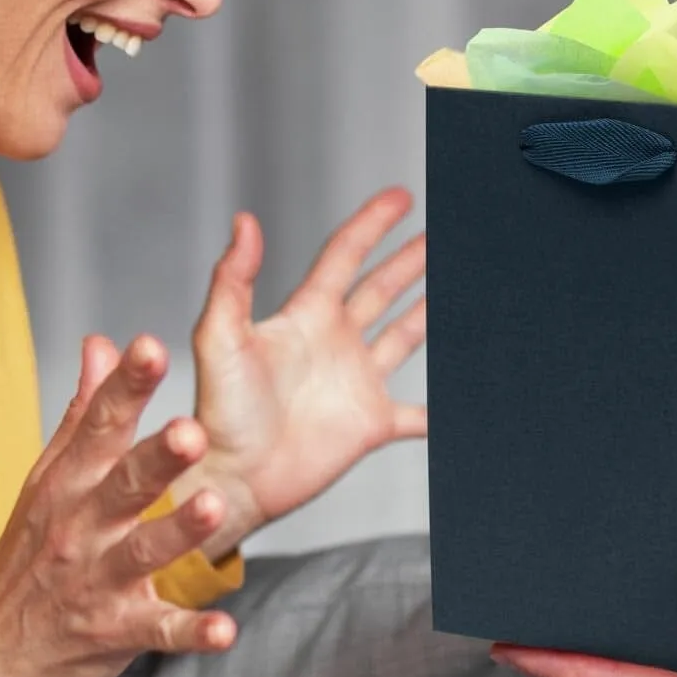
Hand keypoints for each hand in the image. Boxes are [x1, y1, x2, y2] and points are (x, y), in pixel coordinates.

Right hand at [0, 334, 239, 676]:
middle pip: (122, 485)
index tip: (150, 346)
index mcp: (68, 485)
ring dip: (178, 533)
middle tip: (192, 430)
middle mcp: (80, 528)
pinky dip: (191, 633)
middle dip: (157, 458)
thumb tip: (102, 343)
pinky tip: (226, 630)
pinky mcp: (114, 631)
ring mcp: (96, 582)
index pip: (98, 427)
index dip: (125, 387)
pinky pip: (158, 632)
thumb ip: (83, 414)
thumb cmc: (27, 559)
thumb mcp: (46, 481)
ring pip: (142, 553)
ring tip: (214, 508)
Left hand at [176, 192, 427, 547]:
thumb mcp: (219, 336)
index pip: (344, 257)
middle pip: (381, 289)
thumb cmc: (219, 413)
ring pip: (404, 336)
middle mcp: (335, 344)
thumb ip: (233, 279)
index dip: (372, 224)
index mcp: (305, 317)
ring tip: (455, 289)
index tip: (399, 197)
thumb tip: (243, 221)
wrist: (233, 478)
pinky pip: (417, 415)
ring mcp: (356, 383)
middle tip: (439, 236)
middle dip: (409, 260)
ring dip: (429, 312)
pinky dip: (439, 410)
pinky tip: (458, 401)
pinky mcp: (371, 424)